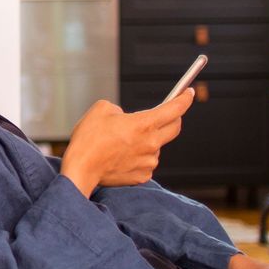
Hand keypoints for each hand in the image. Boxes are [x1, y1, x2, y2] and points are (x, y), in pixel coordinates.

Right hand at [60, 91, 192, 196]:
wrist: (81, 169)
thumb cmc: (88, 140)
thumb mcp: (100, 109)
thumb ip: (118, 109)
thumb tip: (124, 117)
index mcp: (143, 124)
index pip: (175, 109)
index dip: (185, 98)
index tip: (188, 93)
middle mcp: (151, 143)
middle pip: (175, 128)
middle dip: (174, 117)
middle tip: (166, 113)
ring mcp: (148, 161)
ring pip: (156, 146)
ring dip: (148, 140)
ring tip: (123, 141)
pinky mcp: (142, 175)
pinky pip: (146, 161)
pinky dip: (138, 156)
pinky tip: (121, 156)